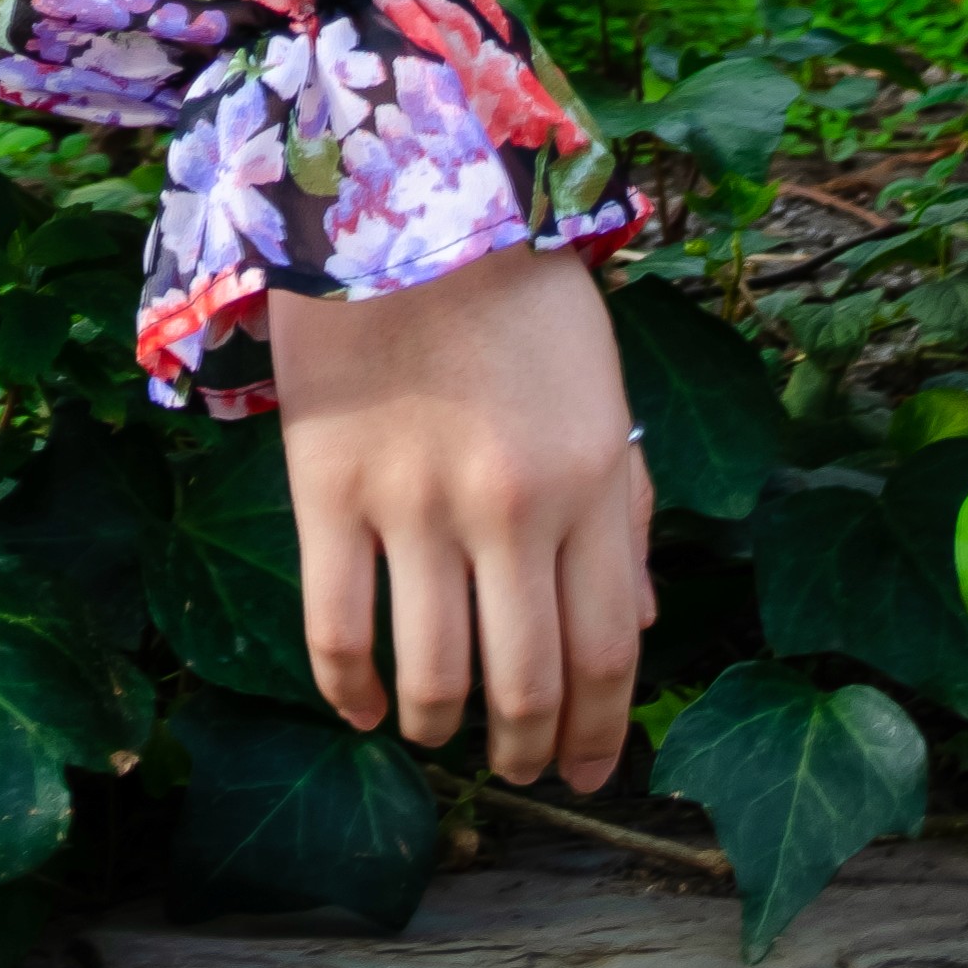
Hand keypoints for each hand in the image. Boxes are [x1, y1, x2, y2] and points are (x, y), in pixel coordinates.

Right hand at [267, 240, 653, 791]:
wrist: (401, 196)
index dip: (597, 734)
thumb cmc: (516, 296)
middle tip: (513, 767)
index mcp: (588, 481)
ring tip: (438, 734)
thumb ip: (625, 508)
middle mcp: (510, 506)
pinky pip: (336, 629)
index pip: (609, 651)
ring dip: (439, 731)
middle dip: (523, 749)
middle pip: (525, 683)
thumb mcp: (601, 390)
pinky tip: (362, 710)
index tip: (583, 770)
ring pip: (433, 677)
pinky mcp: (327, 486)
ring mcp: (413, 500)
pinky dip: (350, 693)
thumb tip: (641, 625)